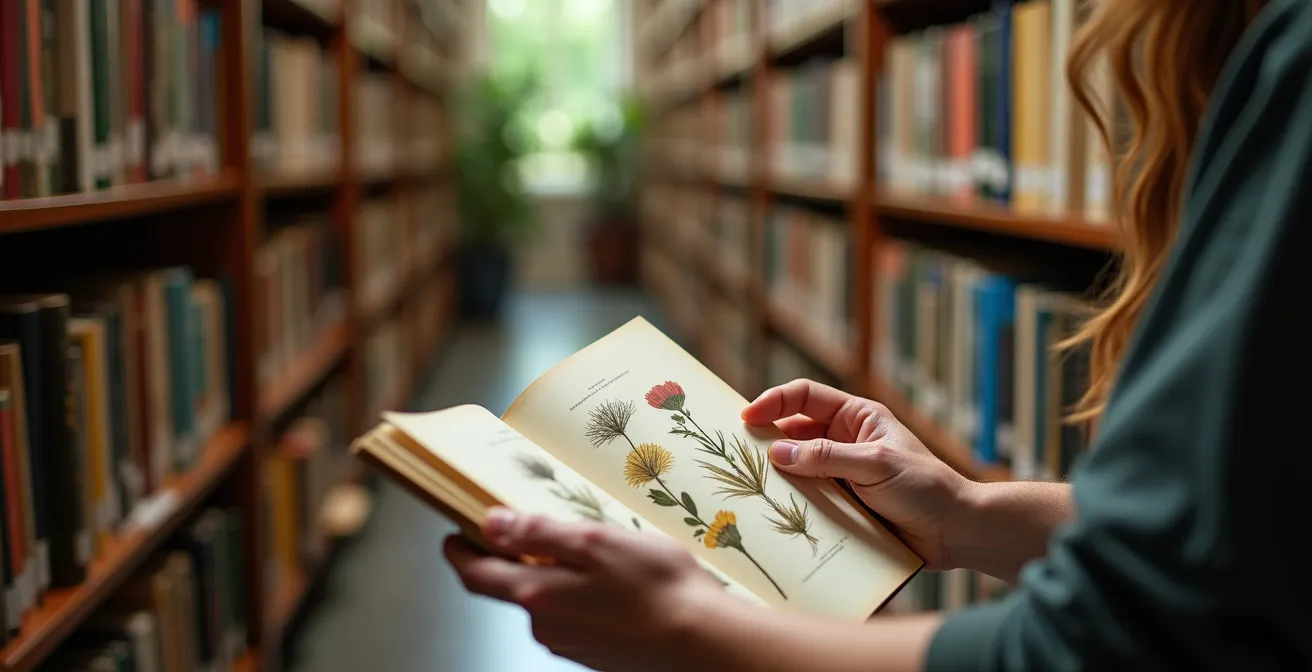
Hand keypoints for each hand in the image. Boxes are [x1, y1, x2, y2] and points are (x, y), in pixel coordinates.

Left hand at [444, 508, 725, 670]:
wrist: (704, 643)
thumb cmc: (657, 587)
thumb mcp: (595, 541)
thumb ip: (539, 532)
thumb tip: (492, 523)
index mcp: (537, 596)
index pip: (477, 576)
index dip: (459, 553)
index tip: (454, 534)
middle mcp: (546, 628)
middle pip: (511, 587)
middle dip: (512, 556)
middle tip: (526, 524)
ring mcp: (571, 644)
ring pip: (545, 601)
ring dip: (552, 573)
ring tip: (584, 546)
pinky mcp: (596, 652)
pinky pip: (573, 616)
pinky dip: (577, 593)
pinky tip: (609, 579)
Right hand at [741, 379, 975, 570]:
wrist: (955, 532)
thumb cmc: (925, 487)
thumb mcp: (875, 464)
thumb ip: (826, 457)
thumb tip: (777, 452)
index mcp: (856, 417)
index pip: (805, 397)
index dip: (773, 402)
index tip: (746, 417)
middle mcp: (844, 441)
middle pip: (794, 433)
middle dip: (767, 441)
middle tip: (739, 456)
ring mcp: (841, 474)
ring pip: (797, 469)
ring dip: (778, 477)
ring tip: (753, 487)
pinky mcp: (841, 504)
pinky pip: (808, 499)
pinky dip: (792, 504)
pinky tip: (777, 513)